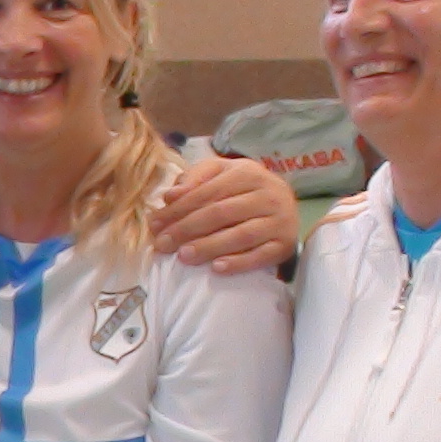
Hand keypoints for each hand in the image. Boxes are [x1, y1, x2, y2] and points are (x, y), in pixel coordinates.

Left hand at [151, 154, 297, 273]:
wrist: (285, 206)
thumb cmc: (243, 190)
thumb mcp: (222, 174)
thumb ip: (195, 179)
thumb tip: (170, 196)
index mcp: (248, 172)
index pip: (207, 192)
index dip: (178, 209)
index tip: (154, 225)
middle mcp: (268, 194)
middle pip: (221, 213)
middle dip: (187, 229)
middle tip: (162, 244)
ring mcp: (279, 220)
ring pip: (241, 235)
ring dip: (209, 247)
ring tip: (183, 257)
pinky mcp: (285, 244)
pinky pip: (261, 256)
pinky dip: (238, 263)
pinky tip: (216, 269)